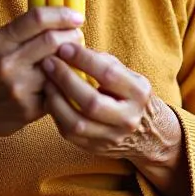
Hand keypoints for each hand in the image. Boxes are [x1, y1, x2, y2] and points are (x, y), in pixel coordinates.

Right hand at [0, 7, 85, 148]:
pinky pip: (58, 90)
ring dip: (72, 61)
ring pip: (59, 65)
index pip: (37, 18)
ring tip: (72, 59)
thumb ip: (24, 32)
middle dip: (73, 36)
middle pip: (53, 40)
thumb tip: (61, 16)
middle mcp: (7, 62)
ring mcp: (18, 86)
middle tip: (78, 38)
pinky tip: (64, 81)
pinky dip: (66, 83)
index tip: (77, 16)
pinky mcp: (29, 108)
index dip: (62, 14)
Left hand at [41, 43, 163, 159]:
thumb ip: (104, 63)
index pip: (109, 74)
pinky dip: (56, 115)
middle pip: (91, 102)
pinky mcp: (96, 148)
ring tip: (46, 82)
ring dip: (56, 100)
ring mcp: (112, 137)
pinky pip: (70, 134)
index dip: (84, 59)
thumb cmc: (130, 96)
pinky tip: (50, 99)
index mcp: (139, 93)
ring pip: (77, 123)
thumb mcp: (129, 76)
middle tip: (48, 63)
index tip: (64, 47)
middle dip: (65, 80)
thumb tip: (73, 49)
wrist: (149, 134)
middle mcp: (128, 118)